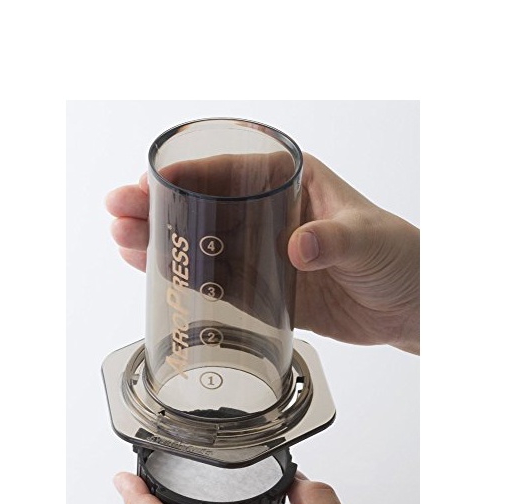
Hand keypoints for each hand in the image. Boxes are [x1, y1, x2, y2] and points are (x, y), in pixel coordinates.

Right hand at [106, 153, 418, 353]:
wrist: (410, 307)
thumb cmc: (401, 257)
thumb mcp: (371, 239)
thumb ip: (337, 239)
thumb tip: (300, 246)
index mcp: (295, 182)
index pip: (233, 168)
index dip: (188, 173)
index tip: (152, 181)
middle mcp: (272, 214)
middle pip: (205, 204)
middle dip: (159, 205)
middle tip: (120, 211)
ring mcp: (265, 254)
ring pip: (203, 243)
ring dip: (161, 241)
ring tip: (123, 240)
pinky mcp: (266, 291)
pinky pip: (218, 284)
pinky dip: (186, 279)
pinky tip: (153, 275)